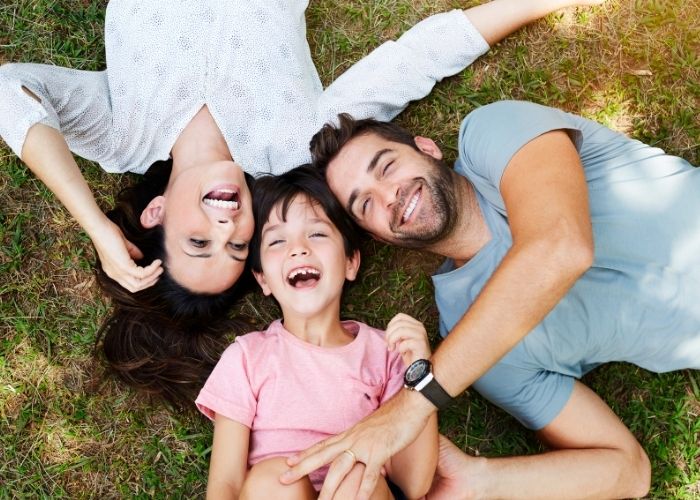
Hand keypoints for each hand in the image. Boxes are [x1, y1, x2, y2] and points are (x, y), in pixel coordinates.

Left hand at [91, 219, 162, 291]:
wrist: (99, 228)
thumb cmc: (108, 232)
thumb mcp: (123, 245)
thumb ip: (132, 252)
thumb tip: (142, 257)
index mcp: (113, 271)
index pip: (129, 284)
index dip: (143, 281)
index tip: (153, 273)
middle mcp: (115, 274)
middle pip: (135, 287)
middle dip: (149, 282)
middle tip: (159, 272)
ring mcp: (118, 272)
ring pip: (138, 284)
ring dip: (152, 277)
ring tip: (160, 268)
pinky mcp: (123, 266)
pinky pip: (142, 273)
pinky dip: (152, 269)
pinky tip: (157, 262)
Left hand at [281, 389, 435, 499]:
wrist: (410, 405)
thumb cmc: (394, 417)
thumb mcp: (372, 429)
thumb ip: (363, 440)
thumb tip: (360, 451)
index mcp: (351, 434)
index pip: (323, 445)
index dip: (305, 453)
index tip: (288, 461)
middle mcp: (353, 439)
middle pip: (322, 455)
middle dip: (302, 467)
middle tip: (284, 478)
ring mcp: (365, 445)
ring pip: (340, 469)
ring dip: (329, 488)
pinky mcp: (380, 451)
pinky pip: (369, 474)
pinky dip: (363, 489)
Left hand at [385, 313, 431, 365]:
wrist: (421, 368)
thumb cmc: (411, 354)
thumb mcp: (403, 339)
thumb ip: (398, 331)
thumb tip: (388, 330)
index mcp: (416, 324)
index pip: (400, 316)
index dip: (390, 325)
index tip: (388, 337)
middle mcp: (420, 327)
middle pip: (398, 323)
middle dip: (389, 334)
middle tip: (388, 344)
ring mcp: (421, 335)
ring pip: (400, 331)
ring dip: (392, 340)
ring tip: (392, 348)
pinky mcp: (421, 344)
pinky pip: (404, 343)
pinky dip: (400, 349)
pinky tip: (403, 353)